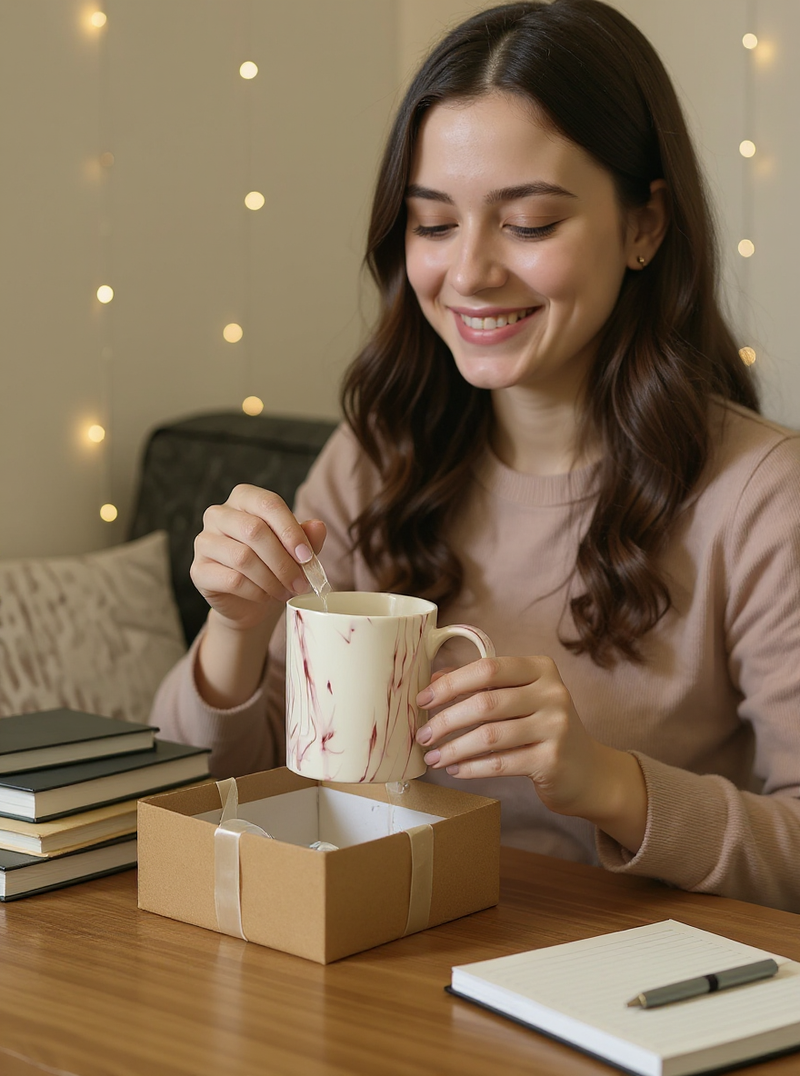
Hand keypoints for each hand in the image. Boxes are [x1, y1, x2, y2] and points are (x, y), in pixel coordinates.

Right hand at [190, 484, 325, 631]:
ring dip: (272, 579)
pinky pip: (232, 580)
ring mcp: (204, 541)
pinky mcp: (198, 570)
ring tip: (286, 592)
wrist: (251, 603)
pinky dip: (256, 591)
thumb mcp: (296, 551)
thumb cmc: (274, 567)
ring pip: (243, 557)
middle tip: (301, 582)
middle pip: (254, 530)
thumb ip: (308, 537)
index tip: (307, 556)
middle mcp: (218, 514)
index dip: (290, 530)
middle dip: (283, 561)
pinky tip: (266, 596)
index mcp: (244, 498)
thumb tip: (318, 526)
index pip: (268, 503)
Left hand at [416, 655, 646, 850]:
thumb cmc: (543, 729)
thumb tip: (433, 681)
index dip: (450, 683)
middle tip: (423, 735)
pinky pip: (500, 763)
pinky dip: (471, 768)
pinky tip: (455, 770)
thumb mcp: (520, 698)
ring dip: (454, 749)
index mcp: (541, 668)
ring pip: (489, 736)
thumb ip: (483, 685)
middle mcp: (552, 693)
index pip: (487, 668)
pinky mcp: (552, 760)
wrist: (588, 772)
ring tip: (433, 757)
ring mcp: (556, 727)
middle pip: (485, 702)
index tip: (422, 700)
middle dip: (446, 720)